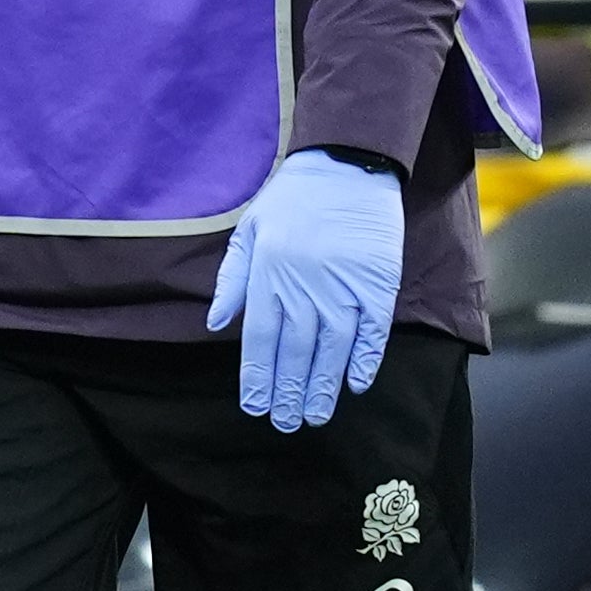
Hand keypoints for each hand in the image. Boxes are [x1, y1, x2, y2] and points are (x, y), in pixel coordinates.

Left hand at [205, 147, 403, 431]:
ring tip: (316, 416)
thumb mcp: (248, 232)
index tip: (254, 406)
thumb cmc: (291, 200)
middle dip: (289, 392)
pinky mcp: (376, 284)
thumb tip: (214, 324)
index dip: (257, 377)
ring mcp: (342, 288)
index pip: (259, 340)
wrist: (345, 166)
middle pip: (295, 353)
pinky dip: (364, 361)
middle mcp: (303, 289)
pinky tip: (355, 385)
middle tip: (286, 424)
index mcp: (268, 277)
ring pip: (332, 350)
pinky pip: (371, 332)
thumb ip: (231, 281)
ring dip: (323, 387)